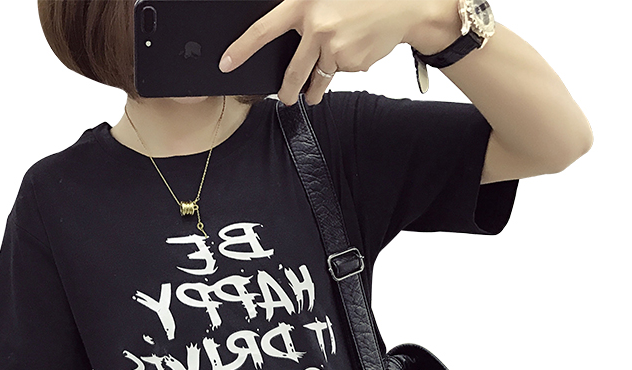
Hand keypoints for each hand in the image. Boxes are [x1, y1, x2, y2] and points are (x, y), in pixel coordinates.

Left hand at [218, 0, 426, 105]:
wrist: (405, 5)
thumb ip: (306, 13)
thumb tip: (291, 36)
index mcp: (304, 5)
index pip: (263, 31)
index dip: (242, 48)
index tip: (226, 63)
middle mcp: (316, 27)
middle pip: (292, 70)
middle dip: (286, 91)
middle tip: (284, 99)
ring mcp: (334, 48)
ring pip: (317, 78)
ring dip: (313, 90)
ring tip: (312, 94)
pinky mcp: (351, 63)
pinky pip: (340, 73)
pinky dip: (344, 68)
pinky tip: (356, 50)